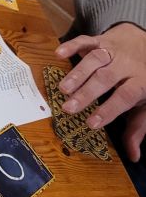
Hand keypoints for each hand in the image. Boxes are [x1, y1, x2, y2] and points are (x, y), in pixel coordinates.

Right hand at [55, 24, 145, 151]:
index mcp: (140, 82)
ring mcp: (113, 51)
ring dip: (78, 73)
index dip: (109, 109)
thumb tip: (134, 156)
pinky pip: (87, 40)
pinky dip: (73, 45)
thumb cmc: (143, 78)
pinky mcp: (101, 40)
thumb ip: (137, 128)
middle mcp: (126, 65)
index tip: (91, 123)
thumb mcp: (145, 104)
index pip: (125, 96)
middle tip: (69, 107)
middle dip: (87, 93)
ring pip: (95, 59)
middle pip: (106, 78)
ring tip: (63, 88)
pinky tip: (59, 53)